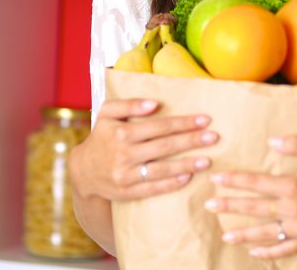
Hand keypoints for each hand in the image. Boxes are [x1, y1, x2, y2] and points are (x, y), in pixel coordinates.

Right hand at [70, 98, 217, 202]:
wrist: (83, 170)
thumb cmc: (101, 136)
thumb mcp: (107, 113)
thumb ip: (128, 104)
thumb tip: (154, 104)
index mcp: (121, 132)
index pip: (159, 126)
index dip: (183, 123)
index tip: (204, 119)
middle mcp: (124, 154)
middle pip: (164, 147)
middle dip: (191, 141)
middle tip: (213, 137)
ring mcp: (126, 175)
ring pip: (161, 170)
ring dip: (186, 164)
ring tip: (207, 160)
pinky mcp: (127, 192)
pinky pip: (153, 189)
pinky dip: (170, 184)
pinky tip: (187, 177)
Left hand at [204, 135, 296, 259]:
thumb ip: (296, 145)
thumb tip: (271, 141)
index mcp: (294, 185)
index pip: (256, 183)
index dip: (235, 181)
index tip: (216, 179)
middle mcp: (294, 209)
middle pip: (255, 209)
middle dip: (230, 206)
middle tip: (210, 205)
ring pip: (266, 232)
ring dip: (243, 233)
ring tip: (225, 234)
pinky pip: (285, 249)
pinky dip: (269, 252)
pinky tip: (255, 252)